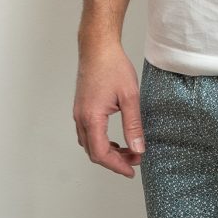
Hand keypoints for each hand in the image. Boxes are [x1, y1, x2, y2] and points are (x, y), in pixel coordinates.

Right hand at [73, 41, 144, 177]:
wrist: (98, 47)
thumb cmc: (113, 67)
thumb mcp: (129, 97)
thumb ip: (133, 125)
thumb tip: (138, 149)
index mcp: (92, 118)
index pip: (101, 154)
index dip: (117, 166)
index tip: (132, 170)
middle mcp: (81, 118)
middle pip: (94, 152)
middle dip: (114, 160)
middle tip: (135, 159)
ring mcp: (79, 112)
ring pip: (89, 143)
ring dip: (108, 151)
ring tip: (128, 149)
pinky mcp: (81, 107)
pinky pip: (88, 132)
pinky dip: (101, 141)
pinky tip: (115, 138)